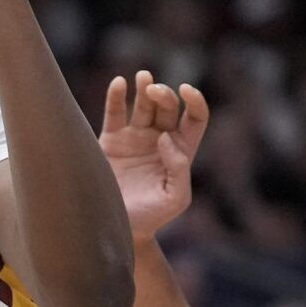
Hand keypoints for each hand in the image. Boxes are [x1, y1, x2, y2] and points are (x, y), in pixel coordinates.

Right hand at [100, 72, 208, 244]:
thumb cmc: (151, 217)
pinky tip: (120, 83)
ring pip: (143, 103)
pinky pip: (115, 112)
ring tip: (144, 78)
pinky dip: (116, 95)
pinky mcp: (111, 140)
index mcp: (180, 151)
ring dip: (146, 87)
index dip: (195, 101)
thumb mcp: (176, 198)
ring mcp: (135, 137)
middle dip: (164, 95)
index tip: (186, 91)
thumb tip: (165, 138)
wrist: (118, 228)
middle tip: (154, 91)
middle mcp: (159, 139)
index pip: (194, 117)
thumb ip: (179, 168)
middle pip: (167, 106)